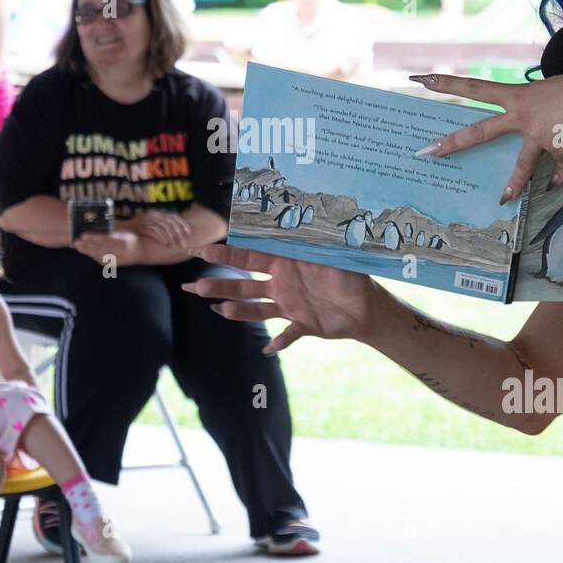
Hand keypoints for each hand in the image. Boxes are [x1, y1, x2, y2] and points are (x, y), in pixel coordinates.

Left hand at [74, 230, 141, 266]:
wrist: (140, 252)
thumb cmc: (130, 239)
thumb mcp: (123, 232)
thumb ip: (112, 230)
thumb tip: (98, 225)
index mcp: (122, 241)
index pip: (105, 239)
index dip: (93, 237)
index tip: (83, 235)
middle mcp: (119, 252)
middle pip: (99, 248)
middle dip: (87, 245)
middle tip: (77, 241)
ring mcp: (116, 260)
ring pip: (98, 255)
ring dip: (87, 251)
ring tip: (78, 246)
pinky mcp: (113, 265)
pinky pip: (101, 260)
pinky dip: (92, 255)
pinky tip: (85, 251)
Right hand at [126, 210, 191, 247]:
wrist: (121, 229)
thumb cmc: (137, 229)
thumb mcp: (150, 224)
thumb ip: (160, 225)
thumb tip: (174, 232)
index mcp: (157, 213)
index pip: (174, 216)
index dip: (183, 224)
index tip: (189, 232)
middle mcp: (153, 215)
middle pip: (170, 222)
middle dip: (179, 234)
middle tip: (183, 244)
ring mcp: (147, 220)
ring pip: (164, 227)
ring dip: (171, 237)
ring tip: (175, 246)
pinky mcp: (142, 226)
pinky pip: (155, 231)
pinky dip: (162, 238)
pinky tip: (166, 244)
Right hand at [181, 244, 377, 352]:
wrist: (369, 304)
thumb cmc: (351, 272)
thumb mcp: (331, 251)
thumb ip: (312, 238)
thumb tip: (298, 214)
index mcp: (284, 262)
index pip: (248, 257)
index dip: (224, 256)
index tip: (200, 252)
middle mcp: (281, 283)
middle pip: (243, 284)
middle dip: (219, 285)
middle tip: (193, 287)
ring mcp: (289, 305)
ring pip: (256, 309)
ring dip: (237, 311)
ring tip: (218, 311)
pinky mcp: (302, 324)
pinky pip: (286, 335)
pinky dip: (279, 343)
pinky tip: (268, 349)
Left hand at [409, 66, 562, 202]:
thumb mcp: (552, 94)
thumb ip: (537, 112)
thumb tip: (537, 135)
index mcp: (519, 95)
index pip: (476, 88)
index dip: (449, 84)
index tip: (424, 80)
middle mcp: (523, 115)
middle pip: (481, 131)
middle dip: (453, 143)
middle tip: (428, 152)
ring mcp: (538, 134)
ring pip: (520, 165)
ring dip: (513, 183)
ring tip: (503, 197)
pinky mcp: (557, 149)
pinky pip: (557, 168)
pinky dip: (559, 175)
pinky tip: (557, 183)